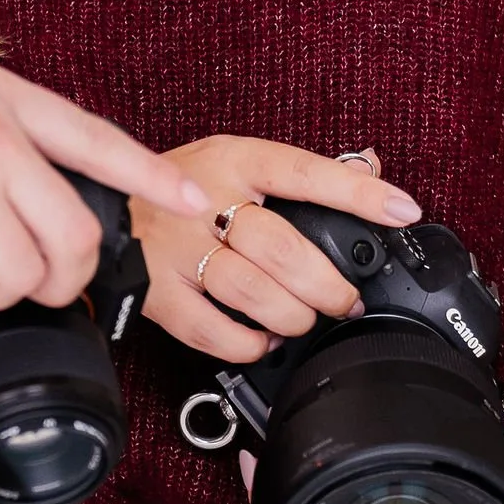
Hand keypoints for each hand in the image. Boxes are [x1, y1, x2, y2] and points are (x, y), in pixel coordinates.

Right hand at [137, 136, 421, 362]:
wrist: (100, 208)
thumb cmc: (179, 189)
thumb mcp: (233, 160)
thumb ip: (300, 168)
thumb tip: (371, 162)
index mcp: (233, 160)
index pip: (304, 172)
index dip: (358, 192)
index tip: (403, 210)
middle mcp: (201, 200)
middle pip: (282, 248)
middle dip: (328, 285)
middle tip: (346, 300)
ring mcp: (175, 249)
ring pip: (251, 292)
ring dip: (293, 315)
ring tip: (304, 319)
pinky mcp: (157, 294)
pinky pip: (214, 332)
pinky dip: (250, 343)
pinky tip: (263, 337)